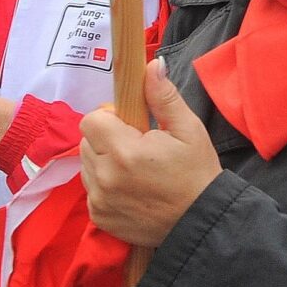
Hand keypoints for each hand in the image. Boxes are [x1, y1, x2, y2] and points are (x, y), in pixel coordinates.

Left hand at [79, 60, 220, 248]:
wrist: (200, 221)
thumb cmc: (197, 172)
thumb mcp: (189, 130)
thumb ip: (164, 97)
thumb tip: (152, 65)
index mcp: (124, 151)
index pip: (91, 120)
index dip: (110, 117)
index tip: (133, 125)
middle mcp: (104, 177)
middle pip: (87, 141)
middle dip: (108, 138)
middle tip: (139, 147)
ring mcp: (98, 200)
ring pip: (87, 165)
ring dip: (104, 161)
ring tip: (135, 169)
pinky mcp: (98, 217)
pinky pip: (91, 189)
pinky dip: (105, 185)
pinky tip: (131, 188)